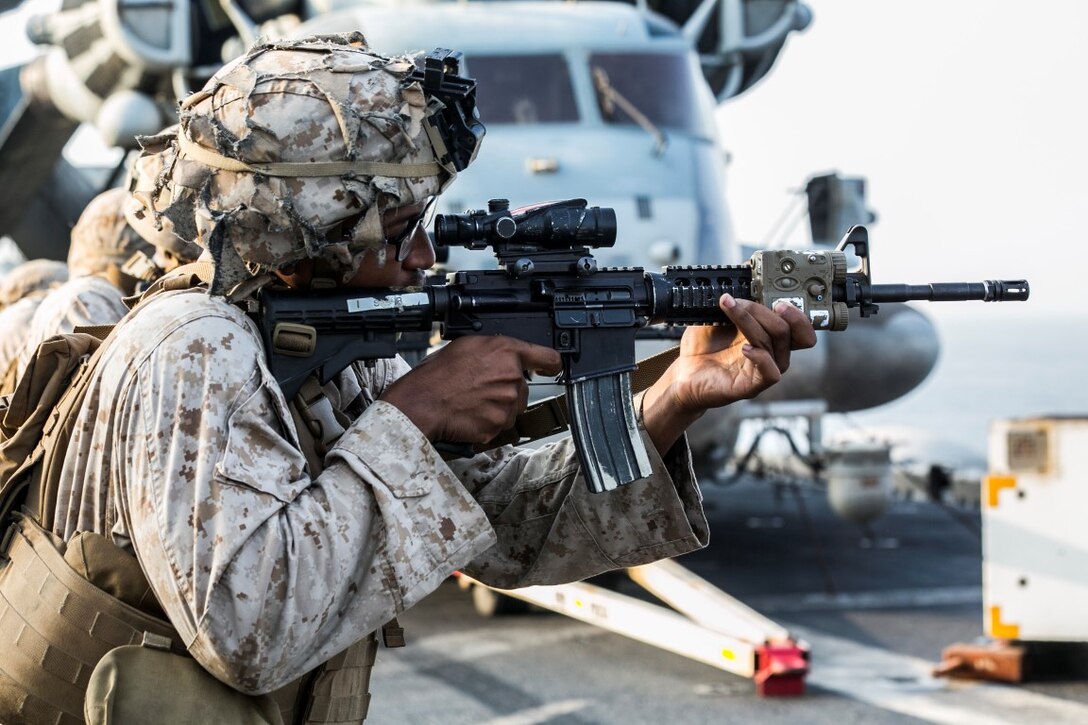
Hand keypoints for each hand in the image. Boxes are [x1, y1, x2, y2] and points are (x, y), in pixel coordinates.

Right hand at [381, 336, 561, 443]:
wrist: (421, 403)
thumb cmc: (437, 375)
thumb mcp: (466, 345)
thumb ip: (495, 349)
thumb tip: (505, 354)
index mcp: (506, 352)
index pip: (547, 357)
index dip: (551, 363)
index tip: (552, 367)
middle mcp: (512, 377)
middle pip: (522, 388)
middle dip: (507, 389)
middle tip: (480, 388)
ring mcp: (507, 403)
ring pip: (512, 408)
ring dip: (498, 407)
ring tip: (471, 401)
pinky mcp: (499, 425)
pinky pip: (500, 425)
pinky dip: (487, 422)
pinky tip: (470, 413)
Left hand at [642, 294, 816, 451]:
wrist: (684, 373)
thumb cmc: (703, 346)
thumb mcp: (716, 315)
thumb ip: (733, 299)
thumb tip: (742, 272)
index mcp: (768, 335)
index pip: (799, 325)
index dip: (797, 310)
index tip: (777, 291)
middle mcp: (771, 352)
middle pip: (789, 331)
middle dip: (767, 310)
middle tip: (746, 300)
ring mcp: (763, 369)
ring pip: (775, 344)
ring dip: (753, 323)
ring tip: (731, 309)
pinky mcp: (752, 385)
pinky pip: (771, 373)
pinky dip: (761, 357)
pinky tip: (744, 348)